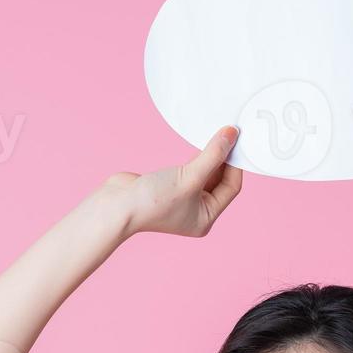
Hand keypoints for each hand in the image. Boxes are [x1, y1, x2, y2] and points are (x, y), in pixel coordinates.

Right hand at [97, 126, 245, 238]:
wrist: (116, 205)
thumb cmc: (152, 201)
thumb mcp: (190, 177)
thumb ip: (212, 155)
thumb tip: (231, 134)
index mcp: (206, 218)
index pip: (231, 187)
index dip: (235, 163)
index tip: (235, 140)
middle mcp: (196, 212)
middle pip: (220, 181)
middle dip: (223, 159)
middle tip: (228, 134)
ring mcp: (182, 200)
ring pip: (205, 174)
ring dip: (210, 157)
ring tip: (215, 136)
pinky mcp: (169, 188)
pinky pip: (190, 171)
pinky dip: (196, 159)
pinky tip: (199, 146)